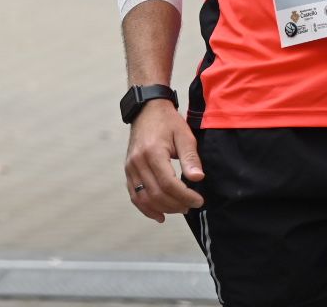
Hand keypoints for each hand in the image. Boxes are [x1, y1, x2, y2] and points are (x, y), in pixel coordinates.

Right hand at [123, 99, 203, 221]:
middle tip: (192, 205)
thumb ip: (190, 158)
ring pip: (144, 197)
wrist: (146, 110)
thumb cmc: (168, 122)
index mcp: (152, 152)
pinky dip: (145, 208)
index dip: (185, 196)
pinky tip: (159, 216)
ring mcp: (130, 166)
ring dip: (163, 208)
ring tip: (180, 209)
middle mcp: (137, 161)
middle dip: (177, 204)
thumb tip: (198, 179)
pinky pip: (134, 194)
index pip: (168, 183)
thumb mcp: (184, 136)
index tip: (199, 200)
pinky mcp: (128, 170)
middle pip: (156, 193)